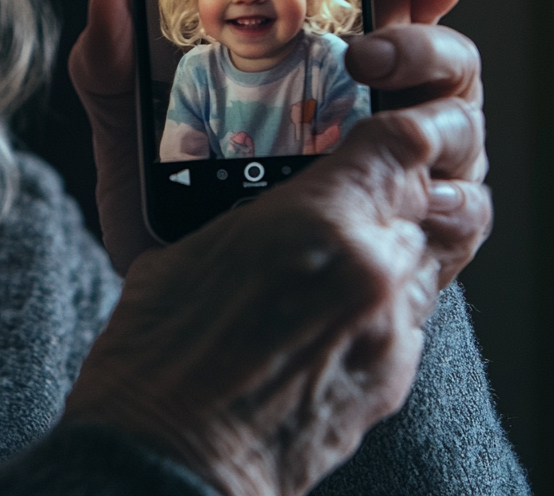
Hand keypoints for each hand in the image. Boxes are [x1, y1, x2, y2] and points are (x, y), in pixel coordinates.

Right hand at [64, 93, 489, 495]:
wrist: (166, 465)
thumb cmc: (157, 357)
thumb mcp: (181, 248)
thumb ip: (244, 203)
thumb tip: (256, 194)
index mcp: (318, 226)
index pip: (398, 146)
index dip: (389, 130)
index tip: (373, 125)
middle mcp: (373, 276)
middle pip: (425, 198)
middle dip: (394, 185)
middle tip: (347, 182)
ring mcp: (389, 334)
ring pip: (428, 255)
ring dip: (397, 237)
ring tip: (342, 241)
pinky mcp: (389, 381)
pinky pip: (412, 312)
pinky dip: (387, 292)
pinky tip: (332, 299)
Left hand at [68, 0, 476, 273]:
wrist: (187, 316)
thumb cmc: (170, 213)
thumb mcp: (134, 136)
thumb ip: (115, 70)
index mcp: (318, 75)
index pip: (372, 7)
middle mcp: (375, 113)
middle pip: (438, 54)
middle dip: (419, 33)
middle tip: (367, 45)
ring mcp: (404, 172)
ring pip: (462, 119)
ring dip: (438, 105)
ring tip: (385, 104)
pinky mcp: (418, 233)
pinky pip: (465, 206)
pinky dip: (450, 194)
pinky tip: (415, 190)